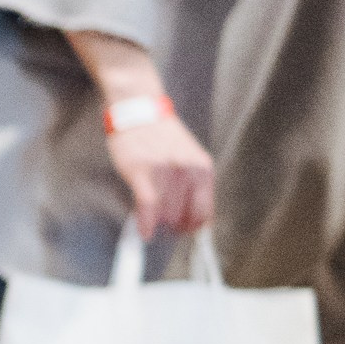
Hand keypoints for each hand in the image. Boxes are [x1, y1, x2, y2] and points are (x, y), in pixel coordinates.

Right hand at [106, 105, 215, 242]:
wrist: (139, 111)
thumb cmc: (162, 136)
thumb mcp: (189, 157)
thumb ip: (195, 184)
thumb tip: (197, 216)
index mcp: (202, 168)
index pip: (205, 212)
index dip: (194, 228)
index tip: (185, 232)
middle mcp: (187, 171)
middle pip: (184, 217)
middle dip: (175, 228)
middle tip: (166, 230)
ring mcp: (165, 172)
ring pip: (166, 215)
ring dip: (159, 224)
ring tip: (153, 222)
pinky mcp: (142, 172)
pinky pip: (148, 207)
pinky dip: (146, 224)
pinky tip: (144, 231)